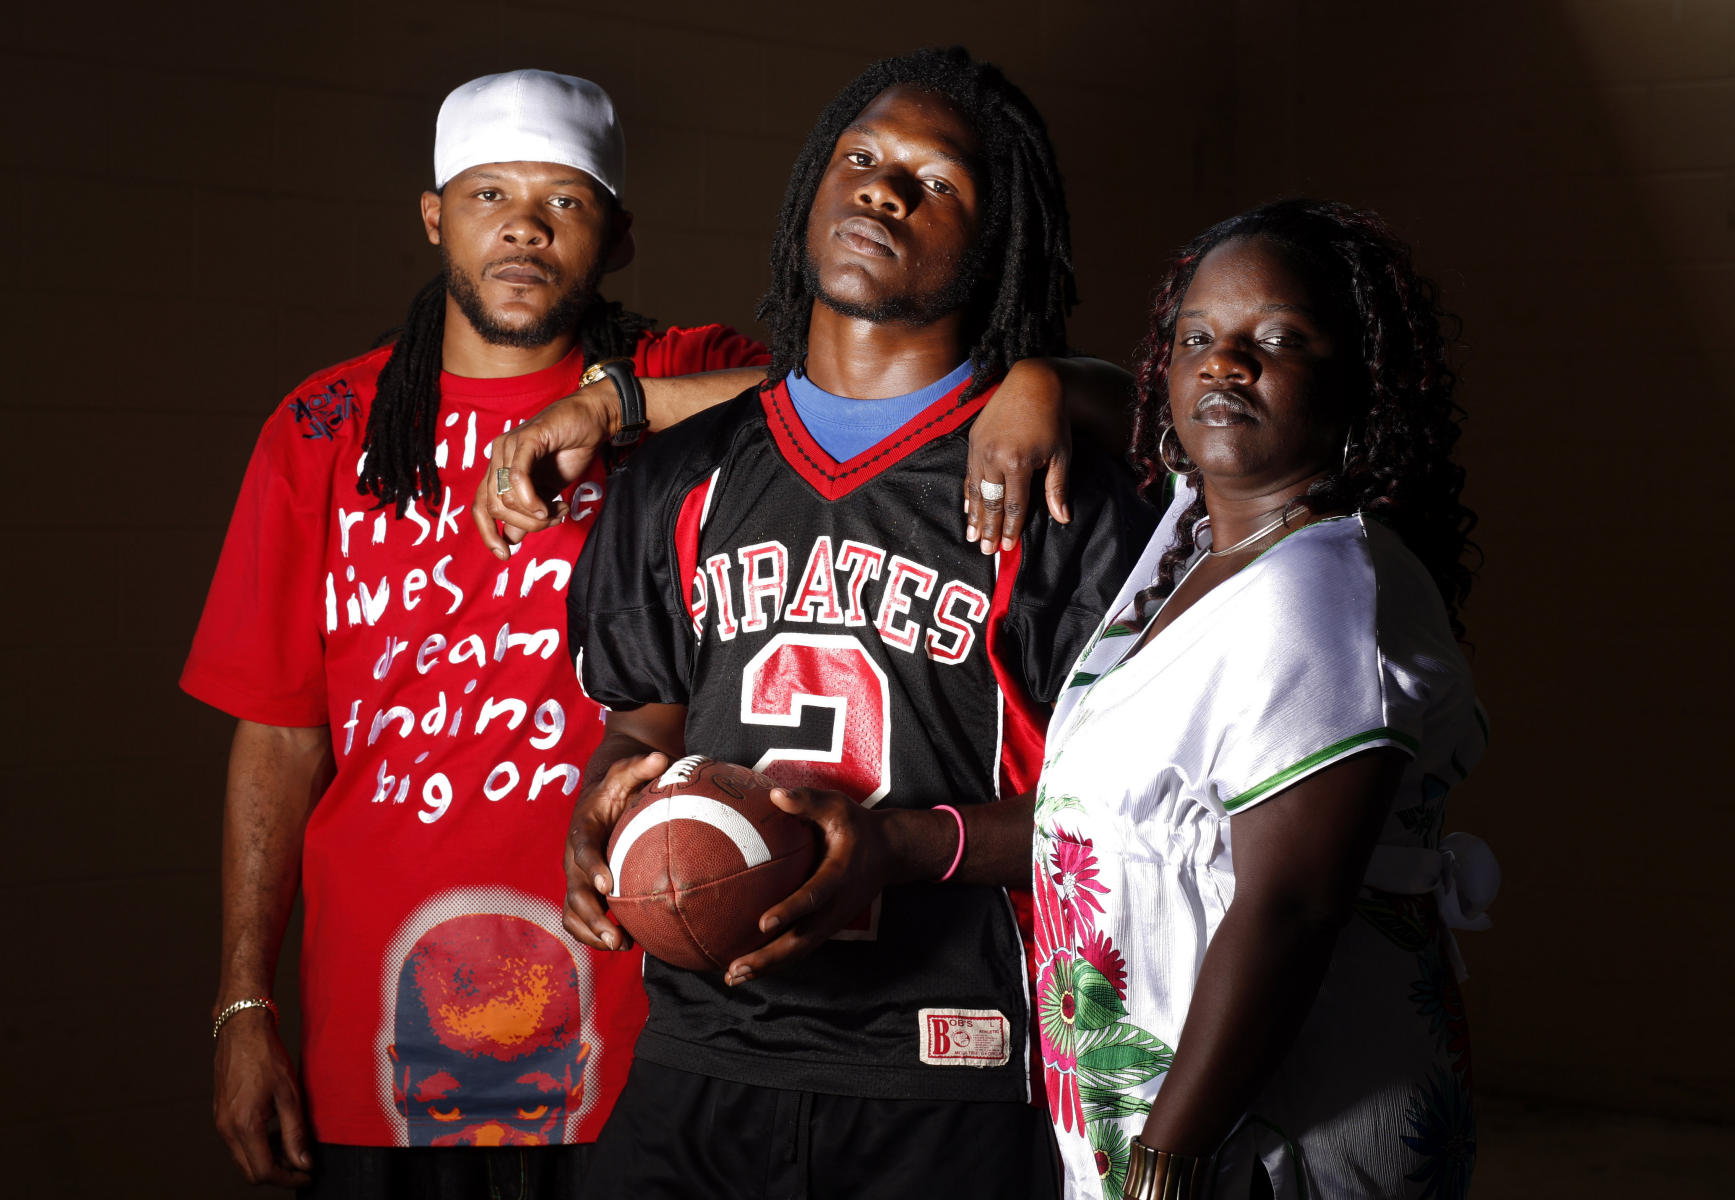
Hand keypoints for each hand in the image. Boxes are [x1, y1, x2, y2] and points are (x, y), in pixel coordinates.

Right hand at [213, 1010, 312, 1187]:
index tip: (306, 1175)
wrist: (241, 1030)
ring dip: (266, 1160)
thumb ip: (295, 1132)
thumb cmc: (266, 1056)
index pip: (264, 1171)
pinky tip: (275, 1132)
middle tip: (301, 1165)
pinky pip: (237, 1143)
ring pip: (243, 1159)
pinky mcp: (220, 1115)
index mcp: (244, 1125)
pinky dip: (256, 1146)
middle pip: (250, 1171)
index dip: (288, 1179)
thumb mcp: (289, 1094)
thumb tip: (302, 1162)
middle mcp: (227, 1129)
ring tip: (291, 1146)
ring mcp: (220, 1122)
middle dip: (277, 1174)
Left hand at [472, 385, 619, 559]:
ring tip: (560, 509)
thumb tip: (511, 540)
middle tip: (553, 520)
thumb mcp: (547, 492)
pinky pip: (518, 477)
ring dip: (536, 515)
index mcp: (499, 471)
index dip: (488, 535)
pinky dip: (532, 499)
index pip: (481, 508)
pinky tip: (551, 506)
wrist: (593, 420)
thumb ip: (528, 513)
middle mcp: (498, 458)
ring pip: (506, 497)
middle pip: (495, 508)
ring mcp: (509, 446)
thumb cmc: (570, 452)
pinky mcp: (526, 438)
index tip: (505, 556)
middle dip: (526, 525)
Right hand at [561, 751, 669, 950]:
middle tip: (616, 937)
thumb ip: (641, 765)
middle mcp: (574, 858)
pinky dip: (598, 934)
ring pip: (573, 913)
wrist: (601, 796)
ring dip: (593, 933)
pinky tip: (627, 943)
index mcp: (583, 830)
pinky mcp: (584, 891)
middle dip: (592, 918)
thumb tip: (662, 757)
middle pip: (574, 893)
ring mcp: (576, 878)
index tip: (606, 884)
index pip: (582, 850)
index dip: (591, 867)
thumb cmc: (618, 785)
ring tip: (622, 945)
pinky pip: (582, 919)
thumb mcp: (627, 771)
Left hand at [723, 787, 894, 984]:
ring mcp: (833, 921)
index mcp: (839, 875)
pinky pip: (800, 947)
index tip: (762, 923)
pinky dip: (776, 961)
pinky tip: (748, 967)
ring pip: (800, 950)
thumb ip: (808, 801)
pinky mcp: (827, 926)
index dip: (790, 911)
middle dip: (770, 957)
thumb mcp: (838, 806)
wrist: (889, 852)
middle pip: (803, 940)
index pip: (814, 896)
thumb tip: (774, 794)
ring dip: (769, 966)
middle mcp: (837, 906)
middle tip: (737, 967)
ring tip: (734, 977)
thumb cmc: (856, 825)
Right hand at [965, 357, 1073, 554]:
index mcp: (1017, 462)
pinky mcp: (973, 440)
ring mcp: (980, 448)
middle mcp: (994, 457)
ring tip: (972, 536)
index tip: (1006, 548)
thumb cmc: (1053, 419)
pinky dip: (968, 493)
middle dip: (988, 528)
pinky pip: (968, 473)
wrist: (1033, 382)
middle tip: (985, 552)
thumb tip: (1062, 519)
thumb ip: (1056, 488)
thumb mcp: (1060, 454)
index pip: (1013, 505)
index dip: (1010, 528)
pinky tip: (967, 508)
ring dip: (974, 516)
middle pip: (990, 502)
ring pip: (975, 490)